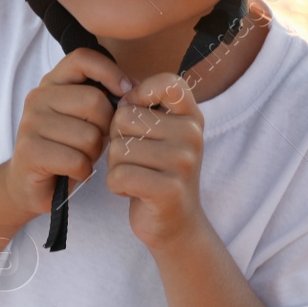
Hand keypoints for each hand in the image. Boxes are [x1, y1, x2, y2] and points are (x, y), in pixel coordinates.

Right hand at [4, 47, 128, 217]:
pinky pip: (76, 160)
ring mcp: (31, 123)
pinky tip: (72, 171)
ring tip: (80, 158)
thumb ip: (108, 99)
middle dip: (105, 128)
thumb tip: (136, 87)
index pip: (82, 59)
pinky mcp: (29, 151)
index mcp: (52, 83)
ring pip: (88, 135)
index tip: (124, 92)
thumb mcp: (88, 119)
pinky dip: (82, 171)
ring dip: (93, 154)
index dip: (109, 72)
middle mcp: (38, 98)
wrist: (31, 185)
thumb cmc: (67, 149)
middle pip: (93, 101)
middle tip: (95, 141)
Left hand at [105, 73, 209, 251]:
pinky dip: (116, 186)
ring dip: (115, 165)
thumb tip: (121, 88)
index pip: (167, 83)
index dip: (139, 93)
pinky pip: (119, 175)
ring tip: (136, 175)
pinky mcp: (169, 189)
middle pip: (125, 117)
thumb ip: (143, 108)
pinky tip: (132, 191)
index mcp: (190, 117)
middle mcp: (192, 135)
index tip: (135, 112)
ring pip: (118, 148)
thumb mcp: (159, 135)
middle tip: (134, 158)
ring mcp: (183, 162)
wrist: (176, 224)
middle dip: (117, 139)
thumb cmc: (156, 172)